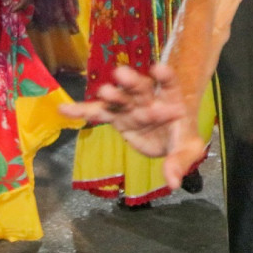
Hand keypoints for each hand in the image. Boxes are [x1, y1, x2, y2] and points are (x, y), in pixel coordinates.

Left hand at [8, 0, 31, 11]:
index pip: (22, 4)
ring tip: (14, 7)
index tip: (11, 11)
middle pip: (25, 6)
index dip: (17, 8)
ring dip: (20, 7)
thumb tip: (6, 4)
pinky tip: (17, 3)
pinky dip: (22, 4)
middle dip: (18, 9)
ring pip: (26, 4)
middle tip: (12, 10)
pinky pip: (26, 1)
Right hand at [59, 63, 207, 187]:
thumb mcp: (188, 150)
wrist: (167, 137)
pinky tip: (64, 109)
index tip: (159, 69)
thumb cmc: (180, 138)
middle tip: (121, 74)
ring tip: (103, 92)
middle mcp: (149, 98)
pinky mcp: (117, 118)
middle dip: (132, 82)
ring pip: (120, 99)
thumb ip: (180, 162)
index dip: (165, 76)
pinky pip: (99, 113)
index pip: (170, 84)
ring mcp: (131, 107)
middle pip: (141, 88)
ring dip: (111, 95)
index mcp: (171, 99)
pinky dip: (82, 111)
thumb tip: (172, 183)